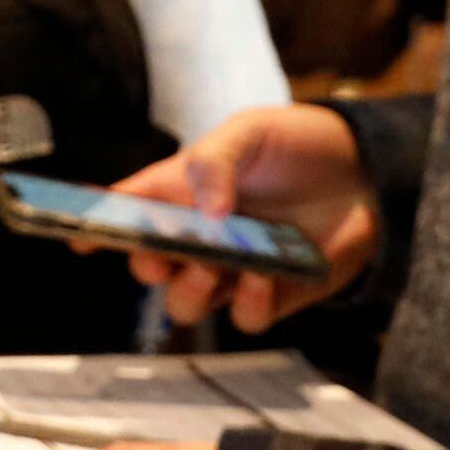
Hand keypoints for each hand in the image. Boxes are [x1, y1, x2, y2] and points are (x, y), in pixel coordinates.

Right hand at [109, 103, 377, 333]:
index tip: (78, 240)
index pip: (127, 209)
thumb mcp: (253, 130)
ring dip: (189, 293)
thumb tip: (205, 213)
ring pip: (184, 304)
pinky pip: (243, 318)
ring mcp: (232, 270)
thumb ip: (219, 160)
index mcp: (181, 190)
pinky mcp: (271, 295)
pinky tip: (262, 278)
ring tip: (212, 269)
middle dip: (146, 266)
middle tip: (162, 254)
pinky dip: (247, 305)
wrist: (370, 172)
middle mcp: (199, 236)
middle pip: (147, 267)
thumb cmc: (301, 143)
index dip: (96, 226)